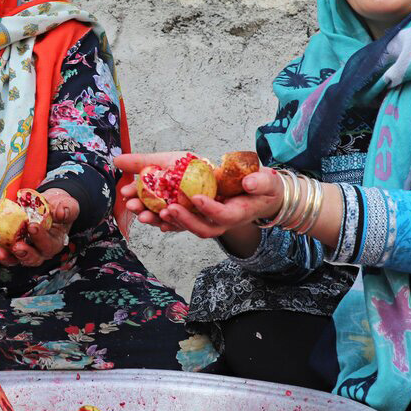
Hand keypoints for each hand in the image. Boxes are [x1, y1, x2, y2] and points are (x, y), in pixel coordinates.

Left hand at [0, 187, 78, 266]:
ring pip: (15, 258)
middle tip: (16, 247)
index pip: (48, 246)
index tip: (33, 226)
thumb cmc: (59, 207)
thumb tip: (61, 213)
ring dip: (6, 257)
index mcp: (54, 243)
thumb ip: (68, 210)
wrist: (47, 204)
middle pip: (31, 258)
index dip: (41, 238)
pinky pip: (1, 246)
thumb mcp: (68, 205)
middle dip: (23, 254)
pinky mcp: (10, 243)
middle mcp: (39, 250)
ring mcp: (24, 248)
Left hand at [114, 151, 282, 237]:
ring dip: (163, 219)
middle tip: (164, 208)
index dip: (210, 209)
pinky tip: (144, 210)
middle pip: (200, 227)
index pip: (223, 216)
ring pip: (184, 226)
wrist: (258, 196)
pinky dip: (160, 216)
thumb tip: (250, 183)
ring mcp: (206, 220)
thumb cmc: (263, 188)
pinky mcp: (196, 215)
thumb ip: (260, 183)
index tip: (196, 198)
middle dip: (181, 220)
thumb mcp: (267, 182)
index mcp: (237, 214)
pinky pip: (177, 220)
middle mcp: (219, 222)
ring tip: (144, 212)